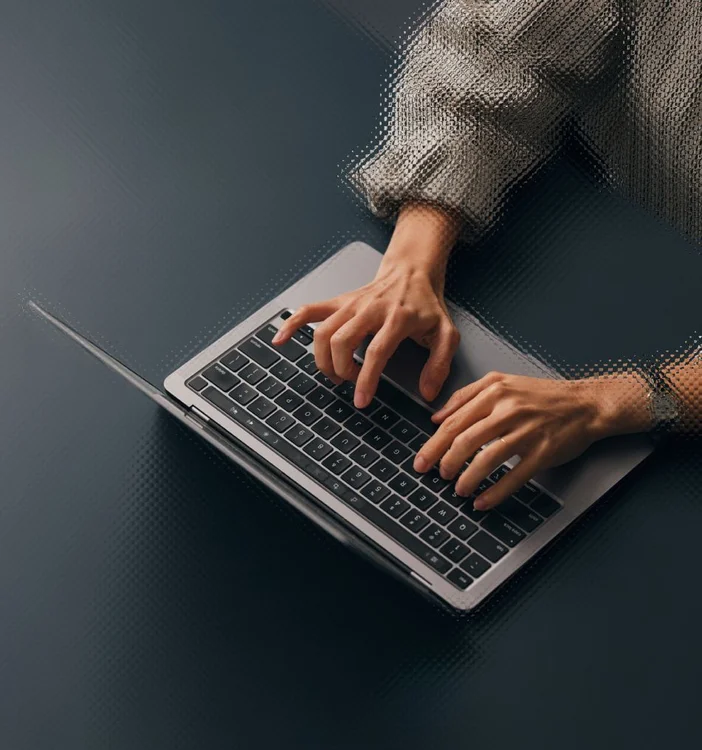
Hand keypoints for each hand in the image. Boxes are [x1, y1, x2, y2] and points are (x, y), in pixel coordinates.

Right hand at [272, 203, 461, 407]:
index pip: (376, 351)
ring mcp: (351, 304)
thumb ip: (440, 364)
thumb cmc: (426, 305)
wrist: (412, 272)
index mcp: (397, 318)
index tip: (361, 400)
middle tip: (351, 384)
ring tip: (336, 373)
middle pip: (342, 341)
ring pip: (324, 332)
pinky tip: (280, 340)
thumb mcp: (446, 334)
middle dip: (341, 370)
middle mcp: (370, 309)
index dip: (366, 378)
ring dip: (324, 359)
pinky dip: (291, 324)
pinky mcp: (339, 302)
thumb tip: (427, 392)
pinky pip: (309, 311)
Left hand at [413, 371, 650, 509]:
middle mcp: (508, 410)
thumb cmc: (542, 395)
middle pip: (465, 440)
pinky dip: (495, 492)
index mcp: (494, 393)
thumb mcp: (501, 382)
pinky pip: (514, 476)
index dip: (433, 444)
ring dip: (467, 478)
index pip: (454, 421)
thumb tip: (437, 417)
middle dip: (445, 462)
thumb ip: (466, 395)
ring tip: (458, 489)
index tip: (421, 460)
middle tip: (437, 475)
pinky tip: (482, 501)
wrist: (585, 404)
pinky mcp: (543, 452)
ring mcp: (527, 432)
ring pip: (487, 458)